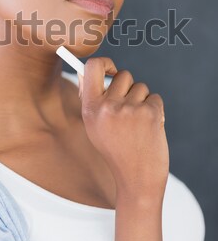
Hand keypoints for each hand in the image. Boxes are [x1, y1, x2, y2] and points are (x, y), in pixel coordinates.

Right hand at [78, 57, 168, 204]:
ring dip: (142, 100)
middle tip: (128, 108)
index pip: (92, 67)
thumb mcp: (93, 126)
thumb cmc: (115, 150)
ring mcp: (129, 110)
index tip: (111, 70)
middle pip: (123, 75)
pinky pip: (154, 97)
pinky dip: (155, 109)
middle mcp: (108, 107)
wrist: (137, 178)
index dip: (104, 62)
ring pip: (141, 87)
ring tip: (138, 123)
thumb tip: (86, 72)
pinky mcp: (150, 113)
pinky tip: (149, 127)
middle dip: (128, 87)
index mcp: (90, 108)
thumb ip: (90, 99)